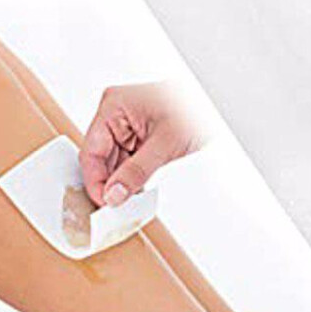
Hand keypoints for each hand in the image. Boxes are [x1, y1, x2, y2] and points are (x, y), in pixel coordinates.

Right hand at [79, 82, 206, 206]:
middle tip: (115, 207)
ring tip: (127, 200)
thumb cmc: (195, 107)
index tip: (104, 203)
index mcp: (115, 105)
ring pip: (113, 161)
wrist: (218, 104)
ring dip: (121, 181)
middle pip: (101, 158)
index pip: (92, 151)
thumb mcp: (165, 142)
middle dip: (109, 183)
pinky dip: (131, 176)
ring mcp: (128, 124)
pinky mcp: (140, 134)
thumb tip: (114, 194)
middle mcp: (117, 113)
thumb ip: (137, 171)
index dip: (95, 181)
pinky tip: (135, 189)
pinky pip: (127, 159)